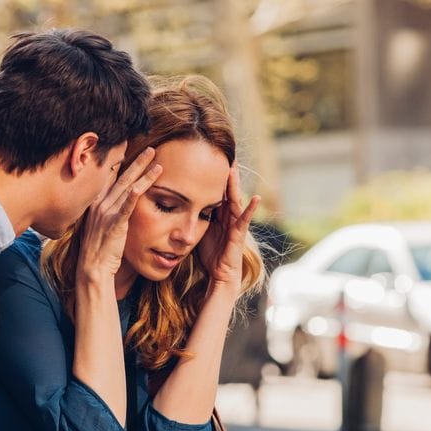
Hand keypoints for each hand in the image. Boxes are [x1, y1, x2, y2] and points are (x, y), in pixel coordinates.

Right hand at [77, 148, 160, 283]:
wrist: (92, 268)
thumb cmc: (98, 249)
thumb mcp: (99, 225)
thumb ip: (107, 211)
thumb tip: (116, 204)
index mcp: (95, 202)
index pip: (109, 176)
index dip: (120, 161)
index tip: (129, 148)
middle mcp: (99, 203)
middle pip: (121, 177)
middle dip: (137, 162)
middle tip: (150, 149)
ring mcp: (107, 213)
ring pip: (128, 187)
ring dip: (144, 173)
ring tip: (157, 161)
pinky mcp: (115, 224)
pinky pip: (128, 205)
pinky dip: (137, 193)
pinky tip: (146, 183)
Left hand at [197, 164, 259, 296]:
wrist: (219, 275)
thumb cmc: (210, 255)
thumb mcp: (198, 230)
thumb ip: (192, 216)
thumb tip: (174, 204)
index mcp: (217, 214)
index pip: (214, 191)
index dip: (212, 176)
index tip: (207, 159)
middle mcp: (228, 216)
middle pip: (225, 191)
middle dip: (224, 174)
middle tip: (223, 154)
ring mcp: (235, 224)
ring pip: (234, 200)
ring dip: (235, 185)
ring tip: (234, 168)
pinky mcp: (239, 235)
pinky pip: (245, 220)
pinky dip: (251, 209)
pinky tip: (256, 198)